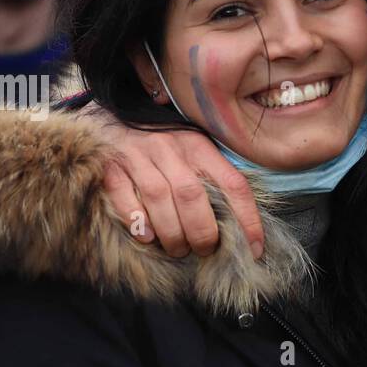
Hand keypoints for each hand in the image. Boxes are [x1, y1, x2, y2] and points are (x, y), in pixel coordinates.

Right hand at [95, 109, 263, 259]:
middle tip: (204, 250)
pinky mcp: (111, 166)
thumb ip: (213, 180)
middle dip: (202, 232)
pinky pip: (123, 195)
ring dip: (172, 232)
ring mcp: (138, 156)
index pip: (233, 184)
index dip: (248, 220)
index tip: (254, 249)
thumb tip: (239, 227)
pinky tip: (148, 237)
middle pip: (192, 195)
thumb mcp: (194, 150)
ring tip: (178, 249)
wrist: (112, 116)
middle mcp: (171, 149)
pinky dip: (137, 220)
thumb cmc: (163, 143)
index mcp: (200, 146)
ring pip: (159, 198)